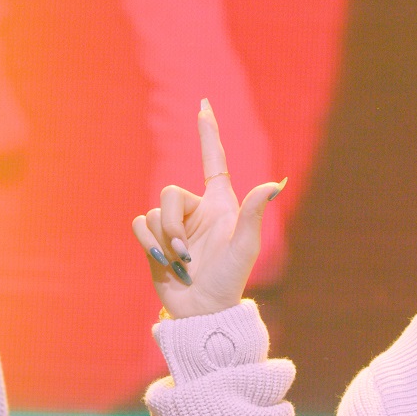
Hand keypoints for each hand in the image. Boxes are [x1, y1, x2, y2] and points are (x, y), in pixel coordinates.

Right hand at [130, 99, 285, 317]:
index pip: (212, 160)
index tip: (204, 104)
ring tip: (183, 263)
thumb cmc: (229, 280)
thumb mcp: (245, 246)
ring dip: (166, 240)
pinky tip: (164, 262)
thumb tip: (275, 184)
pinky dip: (150, 244)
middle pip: (170, 192)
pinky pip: (141, 224)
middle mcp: (197, 210)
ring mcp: (175, 225)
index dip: (208, 133)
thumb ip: (254, 212)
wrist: (203, 311)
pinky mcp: (155, 240)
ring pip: (155, 212)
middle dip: (175, 224)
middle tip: (189, 253)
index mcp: (220, 204)